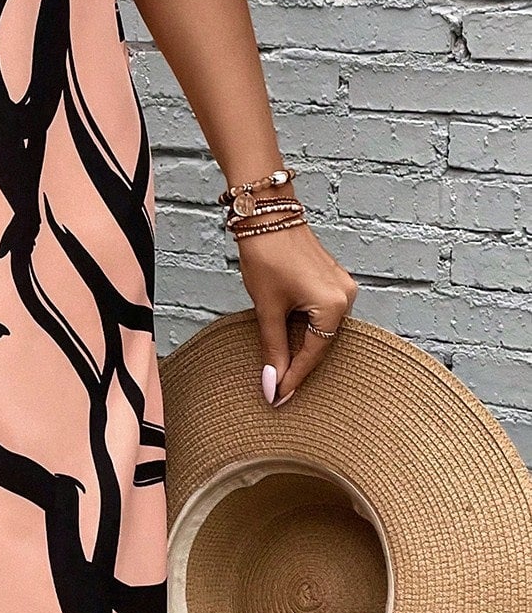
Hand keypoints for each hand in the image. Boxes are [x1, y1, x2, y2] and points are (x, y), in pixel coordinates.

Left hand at [236, 220, 357, 405]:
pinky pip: (321, 313)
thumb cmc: (267, 255)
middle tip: (277, 391)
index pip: (314, 353)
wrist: (266, 214)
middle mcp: (346, 297)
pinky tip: (289, 340)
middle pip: (321, 342)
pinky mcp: (332, 279)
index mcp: (334, 305)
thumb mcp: (267, 307)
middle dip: (298, 365)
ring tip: (281, 370)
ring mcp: (342, 286)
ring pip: (321, 328)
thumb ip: (273, 348)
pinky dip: (305, 327)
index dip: (293, 378)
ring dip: (301, 346)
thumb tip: (272, 384)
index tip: (277, 399)